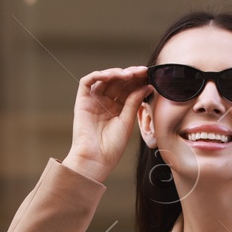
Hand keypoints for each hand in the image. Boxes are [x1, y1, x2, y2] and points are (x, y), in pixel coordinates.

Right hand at [62, 66, 151, 183]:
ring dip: (117, 73)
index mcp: (119, 108)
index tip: (149, 75)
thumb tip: (148, 84)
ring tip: (129, 74)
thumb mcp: (128, 121)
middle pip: (118, 82)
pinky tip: (111, 75)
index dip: (138, 80)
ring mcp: (94, 100)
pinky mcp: (82, 100)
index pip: (128, 88)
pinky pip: (87, 82)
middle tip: (142, 71)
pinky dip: (98, 75)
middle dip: (130, 75)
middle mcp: (106, 102)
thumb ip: (134, 101)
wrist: (96, 159)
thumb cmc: (112, 146)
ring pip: (104, 78)